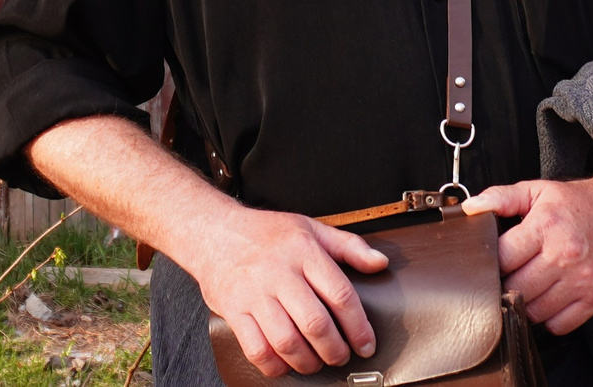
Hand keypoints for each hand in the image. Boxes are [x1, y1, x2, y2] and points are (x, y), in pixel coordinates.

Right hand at [177, 207, 391, 376]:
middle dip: (335, 350)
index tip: (366, 344)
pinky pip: (257, 349)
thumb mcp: (310, 227)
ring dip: (308, 362)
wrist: (212, 230)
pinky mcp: (233, 309)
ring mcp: (253, 293)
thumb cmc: (266, 232)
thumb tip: (381, 263)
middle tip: (341, 356)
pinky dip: (275, 365)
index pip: (339, 294)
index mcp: (303, 250)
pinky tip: (285, 363)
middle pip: (315, 323)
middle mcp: (279, 272)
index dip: (358, 326)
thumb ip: (348, 246)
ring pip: (287, 341)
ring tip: (316, 363)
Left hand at [464, 170, 592, 333]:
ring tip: (528, 285)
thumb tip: (471, 208)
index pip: (504, 258)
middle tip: (510, 273)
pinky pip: (559, 325)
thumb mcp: (537, 190)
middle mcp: (565, 256)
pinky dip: (548, 318)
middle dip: (506, 283)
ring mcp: (582, 280)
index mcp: (547, 226)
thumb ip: (501, 198)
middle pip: (516, 288)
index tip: (494, 259)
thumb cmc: (577, 203)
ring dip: (525, 303)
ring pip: (534, 311)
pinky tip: (548, 298)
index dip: (492, 261)